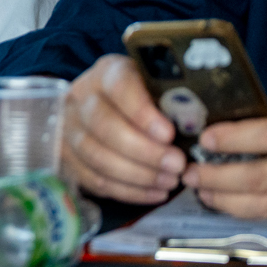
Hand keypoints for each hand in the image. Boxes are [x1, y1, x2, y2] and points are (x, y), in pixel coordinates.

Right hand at [61, 54, 184, 203]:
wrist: (104, 108)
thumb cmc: (144, 98)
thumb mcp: (157, 86)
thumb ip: (172, 99)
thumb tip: (198, 124)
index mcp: (106, 73)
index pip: (118, 87)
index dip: (142, 112)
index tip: (169, 133)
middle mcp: (81, 98)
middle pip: (104, 125)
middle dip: (144, 151)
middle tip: (177, 165)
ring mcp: (69, 129)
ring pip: (98, 156)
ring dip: (138, 174)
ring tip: (170, 182)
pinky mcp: (68, 159)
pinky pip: (95, 180)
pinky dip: (128, 191)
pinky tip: (155, 193)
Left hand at [182, 102, 266, 239]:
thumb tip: (258, 132)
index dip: (231, 139)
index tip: (204, 139)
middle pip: (258, 178)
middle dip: (215, 177)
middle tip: (189, 173)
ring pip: (266, 208)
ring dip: (228, 202)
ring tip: (204, 193)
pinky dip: (263, 218)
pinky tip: (245, 209)